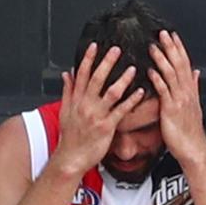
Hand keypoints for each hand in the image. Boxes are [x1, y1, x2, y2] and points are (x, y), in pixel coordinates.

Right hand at [54, 43, 145, 174]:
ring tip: (133, 69)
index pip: (82, 75)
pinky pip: (121, 111)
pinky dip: (131, 101)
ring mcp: (97, 116)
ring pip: (111, 93)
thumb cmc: (70, 137)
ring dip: (123, 79)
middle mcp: (86, 105)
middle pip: (97, 79)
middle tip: (117, 49)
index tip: (94, 46)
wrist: (71, 158)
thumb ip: (68, 91)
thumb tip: (68, 74)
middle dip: (107, 63)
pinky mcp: (106, 127)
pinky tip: (140, 92)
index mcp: (76, 100)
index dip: (88, 59)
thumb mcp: (64, 111)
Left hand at [148, 31, 205, 162]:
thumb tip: (195, 73)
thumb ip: (193, 87)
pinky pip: (164, 92)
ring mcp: (179, 101)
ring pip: (171, 75)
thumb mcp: (193, 106)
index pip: (185, 64)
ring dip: (162, 59)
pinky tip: (151, 71)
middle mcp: (186, 93)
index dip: (179, 49)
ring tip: (153, 47)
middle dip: (171, 48)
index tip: (172, 36)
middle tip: (163, 34)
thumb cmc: (189, 132)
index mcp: (190, 91)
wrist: (193, 149)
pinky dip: (158, 80)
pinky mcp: (171, 110)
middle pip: (179, 65)